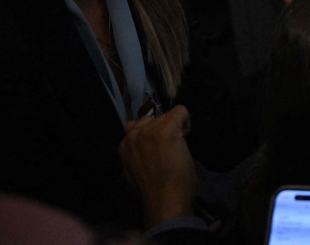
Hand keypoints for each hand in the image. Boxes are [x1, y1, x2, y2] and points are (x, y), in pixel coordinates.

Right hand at [119, 106, 195, 228]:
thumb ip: (135, 154)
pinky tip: (185, 136)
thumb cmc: (153, 190)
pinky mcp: (166, 128)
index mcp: (124, 145)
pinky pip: (180, 111)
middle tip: (169, 147)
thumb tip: (138, 147)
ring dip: (174, 127)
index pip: (137, 126)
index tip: (159, 150)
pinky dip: (186, 120)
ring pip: (166, 116)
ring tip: (177, 145)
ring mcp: (149, 131)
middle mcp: (133, 135)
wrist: (164, 198)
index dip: (151, 136)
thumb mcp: (134, 171)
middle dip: (161, 129)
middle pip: (151, 119)